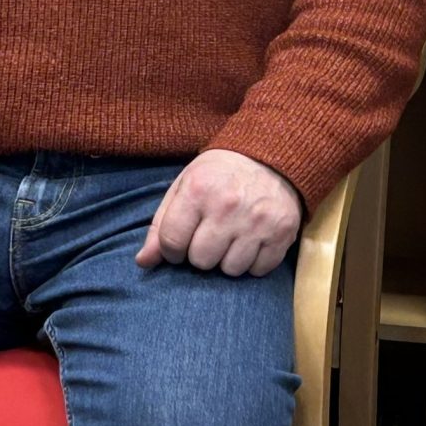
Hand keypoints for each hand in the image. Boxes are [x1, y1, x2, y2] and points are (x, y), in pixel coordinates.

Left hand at [136, 149, 301, 278]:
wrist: (271, 155)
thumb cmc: (219, 174)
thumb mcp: (184, 187)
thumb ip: (160, 225)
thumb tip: (143, 263)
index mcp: (198, 190)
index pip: (171, 243)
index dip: (172, 250)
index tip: (180, 243)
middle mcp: (228, 206)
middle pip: (201, 260)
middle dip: (201, 254)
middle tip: (210, 237)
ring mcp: (258, 221)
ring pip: (231, 269)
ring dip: (228, 260)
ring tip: (232, 239)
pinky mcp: (282, 232)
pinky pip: (259, 270)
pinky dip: (253, 262)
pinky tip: (252, 242)